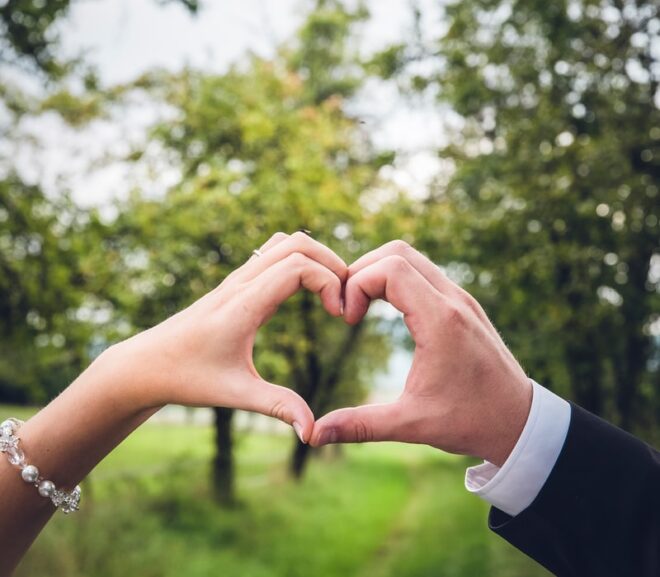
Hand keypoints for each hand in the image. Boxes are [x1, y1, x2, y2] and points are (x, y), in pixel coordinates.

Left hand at [104, 231, 346, 442]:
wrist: (146, 364)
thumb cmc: (187, 378)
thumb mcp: (236, 393)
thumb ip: (279, 407)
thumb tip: (312, 433)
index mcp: (243, 305)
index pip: (297, 266)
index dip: (329, 282)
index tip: (339, 315)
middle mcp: (241, 283)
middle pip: (296, 242)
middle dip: (331, 262)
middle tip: (345, 298)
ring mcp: (236, 278)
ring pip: (284, 242)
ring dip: (315, 257)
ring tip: (332, 292)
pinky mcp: (235, 283)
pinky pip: (272, 253)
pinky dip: (299, 259)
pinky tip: (307, 292)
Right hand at [310, 241, 531, 465]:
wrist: (520, 421)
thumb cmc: (470, 421)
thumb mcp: (411, 425)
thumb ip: (361, 425)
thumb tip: (314, 435)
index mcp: (440, 321)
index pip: (389, 268)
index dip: (356, 285)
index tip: (348, 320)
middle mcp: (452, 300)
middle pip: (397, 251)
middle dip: (362, 271)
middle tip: (348, 307)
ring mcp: (461, 298)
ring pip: (412, 257)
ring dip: (380, 272)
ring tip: (362, 307)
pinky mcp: (463, 304)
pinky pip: (425, 272)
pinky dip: (398, 279)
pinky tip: (386, 310)